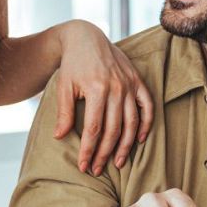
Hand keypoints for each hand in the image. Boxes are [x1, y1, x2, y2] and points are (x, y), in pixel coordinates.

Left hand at [55, 20, 154, 174]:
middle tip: (96, 169)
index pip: (94, 128)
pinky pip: (147, 106)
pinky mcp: (137, 81)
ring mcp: (129, 84)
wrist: (86, 37)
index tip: (83, 166)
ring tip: (118, 163)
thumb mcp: (64, 86)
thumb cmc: (72, 64)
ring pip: (131, 122)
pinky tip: (140, 140)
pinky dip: (146, 124)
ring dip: (125, 146)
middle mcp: (116, 87)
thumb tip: (60, 137)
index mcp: (96, 89)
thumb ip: (64, 112)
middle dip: (104, 153)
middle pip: (113, 129)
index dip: (89, 150)